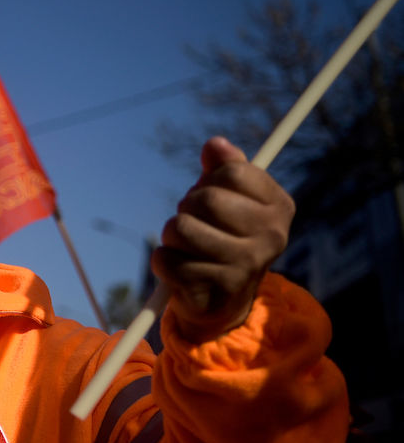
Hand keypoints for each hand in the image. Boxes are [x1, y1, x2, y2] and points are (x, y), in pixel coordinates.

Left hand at [151, 137, 292, 342]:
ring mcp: (245, 266)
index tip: (214, 195)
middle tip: (195, 222)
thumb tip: (215, 145)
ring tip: (186, 244)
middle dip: (187, 207)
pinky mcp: (215, 291)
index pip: (232, 172)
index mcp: (280, 206)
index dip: (211, 180)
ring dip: (172, 234)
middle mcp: (271, 237)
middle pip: (206, 200)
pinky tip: (180, 267)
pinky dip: (163, 261)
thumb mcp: (229, 195)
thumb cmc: (223, 233)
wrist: (223, 298)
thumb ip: (223, 166)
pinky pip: (165, 260)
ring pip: (181, 229)